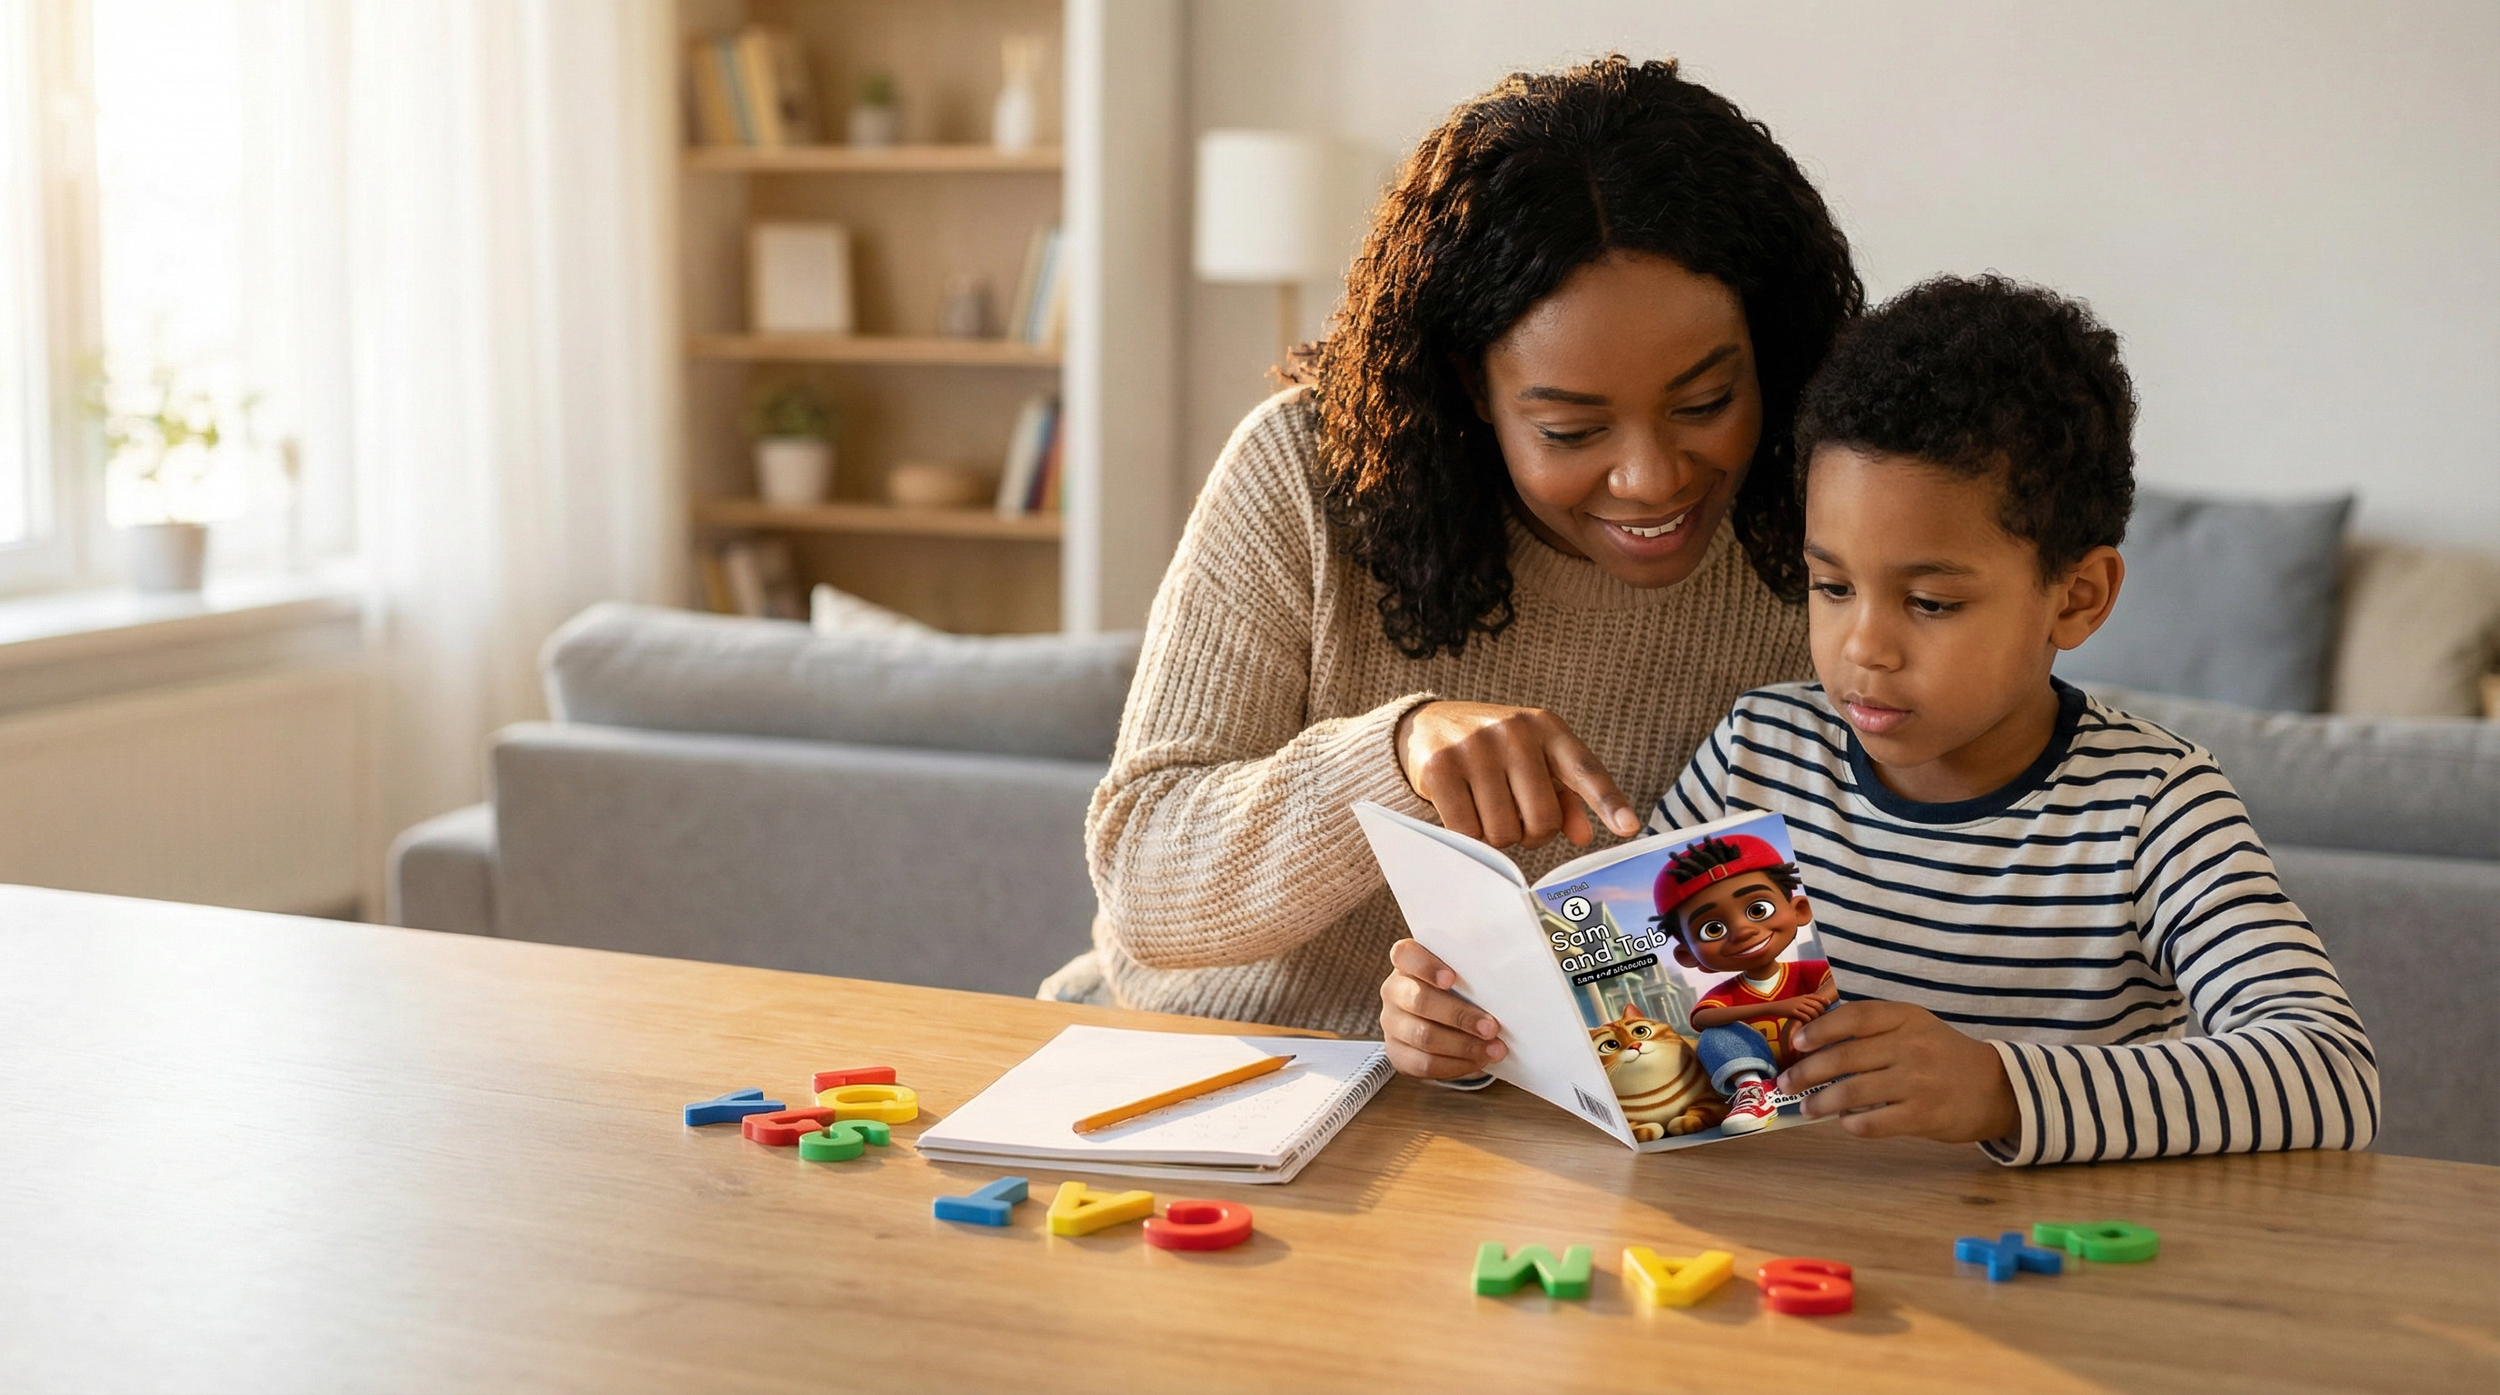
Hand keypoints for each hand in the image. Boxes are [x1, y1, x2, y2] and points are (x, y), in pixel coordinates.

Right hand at [1378, 939, 1507, 1078]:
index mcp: (1407, 963)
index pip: (1405, 955)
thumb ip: (1473, 972)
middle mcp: (1394, 991)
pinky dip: (1455, 1065)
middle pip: (1419, 1001)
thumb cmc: (1457, 990)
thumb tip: (1508, 984)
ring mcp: (1392, 1023)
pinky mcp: (1397, 1052)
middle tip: (1491, 1027)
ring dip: (1463, 1046)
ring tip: (1493, 1049)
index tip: (1452, 979)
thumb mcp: (1462, 974)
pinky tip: (1477, 1061)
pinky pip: (1423, 1063)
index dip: (1426, 966)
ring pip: (1423, 1036)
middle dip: (1459, 1016)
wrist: (1439, 1020)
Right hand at [1395, 700, 1639, 849]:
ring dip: (1497, 837)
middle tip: (1516, 820)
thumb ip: (1565, 797)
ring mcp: (1475, 747)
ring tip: (1486, 811)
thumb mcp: (1534, 761)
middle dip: (1530, 835)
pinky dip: (1469, 836)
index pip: (1585, 770)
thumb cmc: (1494, 752)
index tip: (1629, 828)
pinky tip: (1463, 813)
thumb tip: (1585, 835)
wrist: (1428, 725)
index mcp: (1547, 728)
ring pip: (1503, 832)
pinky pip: (1468, 831)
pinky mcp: (1441, 767)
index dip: (1608, 802)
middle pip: (1542, 820)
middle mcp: (1515, 731)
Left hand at [1777, 1001, 2018, 1143]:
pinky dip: (1852, 1124)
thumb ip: (1875, 1030)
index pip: (1854, 1017)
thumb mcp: (1916, 1028)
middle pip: (1845, 1057)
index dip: (1820, 1029)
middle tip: (1785, 1082)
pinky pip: (1873, 1123)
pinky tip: (1845, 1122)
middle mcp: (1910, 1046)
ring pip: (1853, 1092)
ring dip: (1821, 1102)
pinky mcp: (1923, 1116)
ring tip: (1807, 1108)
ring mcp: (1918, 1082)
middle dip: (1807, 1072)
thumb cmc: (1943, 1056)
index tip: (1797, 1042)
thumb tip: (1816, 1046)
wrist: (1996, 1089)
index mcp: (1906, 1018)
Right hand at [1779, 995, 1828, 1022]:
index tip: (1829, 1003)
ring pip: (1812, 1011)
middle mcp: (1801, 1000)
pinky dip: (1808, 1020)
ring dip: (1815, 1017)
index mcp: (1803, 996)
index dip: (1824, 1000)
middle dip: (1821, 1011)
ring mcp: (1796, 1005)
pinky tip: (1807, 1022)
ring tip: (1814, 1020)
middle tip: (1821, 1015)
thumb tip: (1818, 1005)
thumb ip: (1807, 1001)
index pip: (1816, 997)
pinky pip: (1804, 1017)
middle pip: (1816, 1004)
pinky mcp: (1792, 1012)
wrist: (1774, 1007)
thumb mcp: (1797, 1000)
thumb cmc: (1788, 1005)